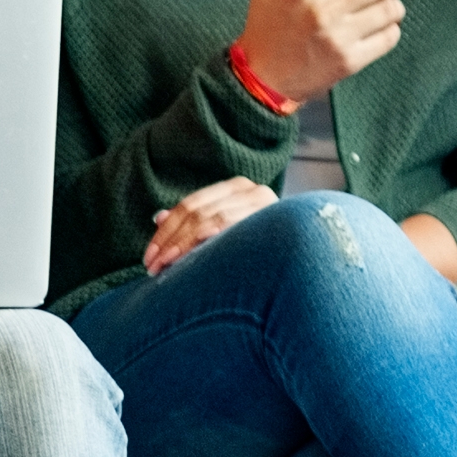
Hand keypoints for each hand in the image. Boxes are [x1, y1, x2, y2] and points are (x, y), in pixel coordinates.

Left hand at [143, 176, 273, 279]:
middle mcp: (251, 190)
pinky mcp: (268, 218)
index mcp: (237, 188)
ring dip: (180, 246)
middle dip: (168, 241)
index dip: (165, 231)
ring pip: (207, 221)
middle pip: (195, 212)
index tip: (149, 256)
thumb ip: (196, 224)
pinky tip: (185, 261)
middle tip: (151, 266)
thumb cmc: (264, 252)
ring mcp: (261, 203)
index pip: (191, 205)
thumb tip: (158, 217)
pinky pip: (225, 228)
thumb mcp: (224, 233)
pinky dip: (201, 244)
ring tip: (163, 268)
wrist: (308, 260)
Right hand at [237, 0, 405, 106]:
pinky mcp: (350, 61)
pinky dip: (390, 29)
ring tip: (384, 3)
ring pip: (390, 10)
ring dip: (394, 3)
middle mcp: (322, 11)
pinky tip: (378, 26)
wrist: (261, 80)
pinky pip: (389, 38)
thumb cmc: (266, 26)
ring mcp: (338, 38)